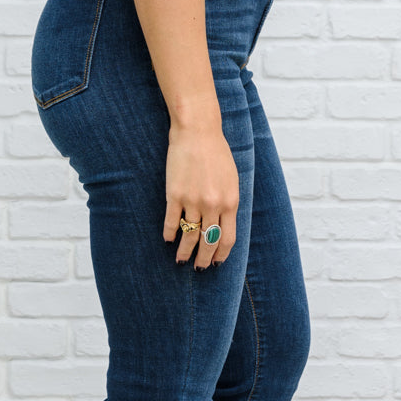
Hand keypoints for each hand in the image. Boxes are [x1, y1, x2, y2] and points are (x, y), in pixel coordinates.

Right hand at [163, 125, 238, 268]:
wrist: (197, 132)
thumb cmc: (217, 153)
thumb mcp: (232, 179)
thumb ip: (228, 202)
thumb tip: (222, 224)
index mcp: (230, 202)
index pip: (227, 238)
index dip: (221, 254)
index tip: (216, 262)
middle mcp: (213, 205)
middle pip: (209, 241)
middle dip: (203, 259)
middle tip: (199, 268)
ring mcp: (193, 201)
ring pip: (189, 235)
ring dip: (184, 251)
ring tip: (180, 260)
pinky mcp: (174, 194)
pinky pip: (171, 221)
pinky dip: (169, 233)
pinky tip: (168, 239)